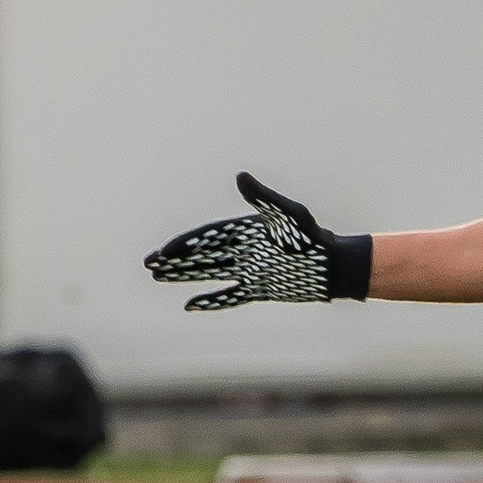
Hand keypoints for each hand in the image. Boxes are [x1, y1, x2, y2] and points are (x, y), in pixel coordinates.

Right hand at [146, 173, 372, 309]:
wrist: (334, 266)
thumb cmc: (312, 237)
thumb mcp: (287, 215)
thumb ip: (263, 198)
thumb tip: (240, 176)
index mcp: (247, 231)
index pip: (207, 237)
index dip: (184, 244)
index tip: (163, 252)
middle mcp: (244, 250)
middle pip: (202, 255)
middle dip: (175, 260)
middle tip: (148, 265)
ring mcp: (250, 270)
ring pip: (209, 273)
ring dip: (185, 276)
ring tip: (158, 277)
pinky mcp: (259, 289)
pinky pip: (230, 296)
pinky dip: (212, 301)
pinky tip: (190, 306)